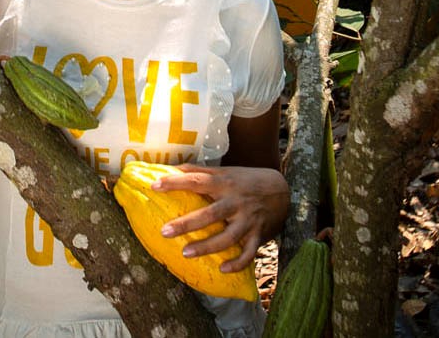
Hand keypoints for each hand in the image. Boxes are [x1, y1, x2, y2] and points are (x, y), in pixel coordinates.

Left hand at [153, 164, 288, 272]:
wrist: (283, 189)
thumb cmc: (246, 180)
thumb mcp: (225, 171)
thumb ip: (200, 171)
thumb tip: (172, 168)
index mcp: (224, 183)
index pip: (197, 181)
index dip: (176, 183)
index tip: (155, 185)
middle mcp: (235, 201)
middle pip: (210, 214)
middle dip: (187, 223)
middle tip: (165, 231)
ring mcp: (248, 220)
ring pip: (228, 237)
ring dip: (207, 246)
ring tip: (185, 253)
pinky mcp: (259, 235)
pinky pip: (249, 253)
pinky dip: (237, 262)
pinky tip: (222, 268)